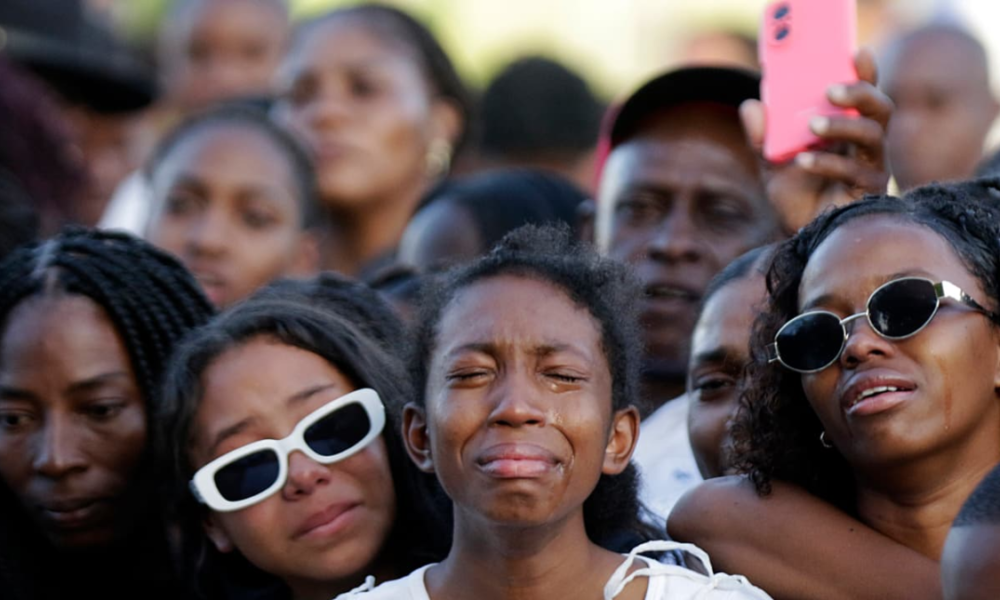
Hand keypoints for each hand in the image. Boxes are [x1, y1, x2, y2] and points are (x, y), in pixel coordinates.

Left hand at [742, 47, 893, 233]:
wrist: (800, 236)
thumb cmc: (795, 196)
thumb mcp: (772, 161)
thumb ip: (762, 135)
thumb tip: (751, 104)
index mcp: (849, 130)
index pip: (864, 96)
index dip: (865, 74)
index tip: (856, 53)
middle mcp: (867, 146)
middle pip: (880, 109)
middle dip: (859, 94)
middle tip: (830, 90)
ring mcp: (872, 168)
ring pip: (874, 135)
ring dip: (842, 126)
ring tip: (811, 125)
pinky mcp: (868, 193)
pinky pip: (855, 171)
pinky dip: (827, 162)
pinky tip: (802, 162)